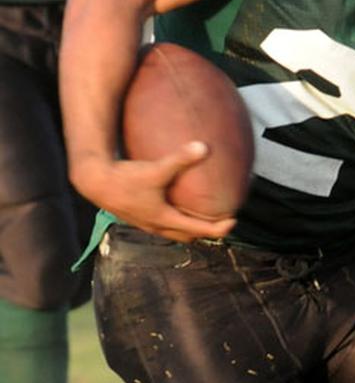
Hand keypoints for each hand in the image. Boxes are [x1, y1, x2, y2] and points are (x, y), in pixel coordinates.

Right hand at [73, 142, 235, 242]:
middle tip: (220, 220)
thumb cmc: (124, 177)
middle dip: (206, 231)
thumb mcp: (155, 169)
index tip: (233, 221)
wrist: (94, 181)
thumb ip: (180, 159)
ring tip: (202, 214)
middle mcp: (157, 226)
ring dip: (189, 227)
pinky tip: (176, 202)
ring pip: (174, 232)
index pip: (200, 230)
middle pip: (188, 236)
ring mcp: (146, 223)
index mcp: (165, 219)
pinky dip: (175, 219)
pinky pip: (163, 224)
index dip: (219, 228)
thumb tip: (204, 147)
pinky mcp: (137, 216)